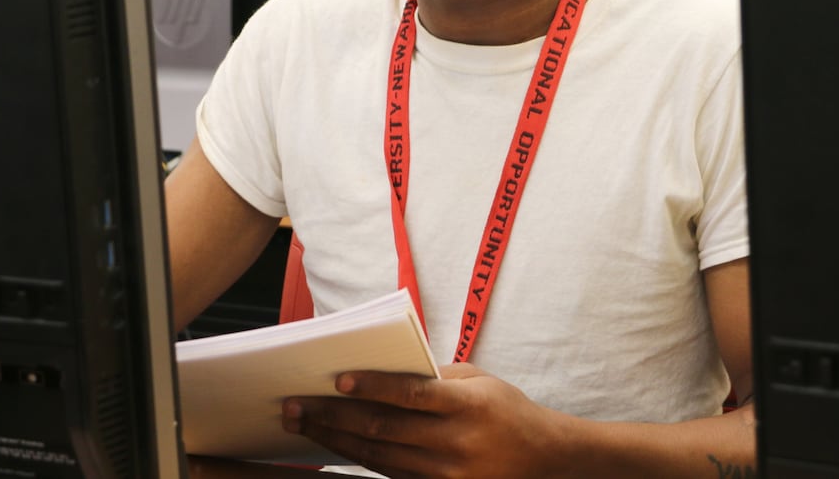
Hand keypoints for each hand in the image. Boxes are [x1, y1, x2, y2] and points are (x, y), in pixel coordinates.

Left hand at [282, 363, 577, 477]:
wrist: (544, 461)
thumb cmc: (507, 411)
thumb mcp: (480, 381)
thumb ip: (434, 376)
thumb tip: (380, 370)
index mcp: (468, 406)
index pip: (412, 395)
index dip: (373, 387)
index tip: (338, 379)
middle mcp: (455, 444)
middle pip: (383, 430)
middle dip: (333, 416)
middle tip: (294, 404)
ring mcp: (446, 475)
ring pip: (377, 456)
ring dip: (334, 439)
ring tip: (302, 423)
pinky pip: (389, 474)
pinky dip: (357, 459)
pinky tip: (333, 445)